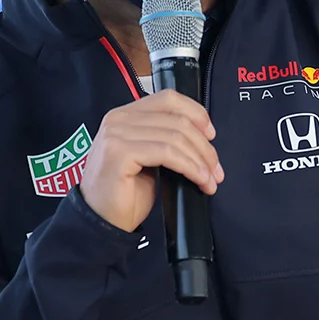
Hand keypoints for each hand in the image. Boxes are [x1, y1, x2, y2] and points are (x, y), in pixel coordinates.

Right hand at [80, 90, 223, 231]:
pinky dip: (190, 167)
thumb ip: (166, 138)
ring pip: (176, 137)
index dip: (196, 114)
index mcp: (125, 115)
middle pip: (177, 120)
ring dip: (201, 160)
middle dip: (204, 147)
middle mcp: (118, 119)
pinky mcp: (119, 152)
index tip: (211, 136)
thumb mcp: (149, 158)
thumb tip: (203, 136)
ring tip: (210, 179)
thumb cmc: (126, 192)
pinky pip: (167, 153)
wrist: (102, 221)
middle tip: (216, 170)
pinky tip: (199, 180)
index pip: (168, 98)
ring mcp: (116, 134)